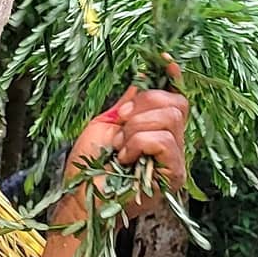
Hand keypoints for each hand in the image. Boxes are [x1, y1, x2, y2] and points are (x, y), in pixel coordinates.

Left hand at [60, 71, 188, 223]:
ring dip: (136, 129)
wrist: (82, 196)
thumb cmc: (88, 166)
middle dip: (142, 106)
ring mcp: (175, 158)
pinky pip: (164, 140)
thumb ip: (127, 105)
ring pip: (169, 119)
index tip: (165, 60)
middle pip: (175, 103)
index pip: (174, 98)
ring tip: (121, 148)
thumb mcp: (104, 124)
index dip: (173, 78)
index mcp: (155, 129)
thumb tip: (142, 81)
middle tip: (120, 122)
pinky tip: (126, 159)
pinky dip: (139, 144)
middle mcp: (171, 142)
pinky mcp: (175, 173)